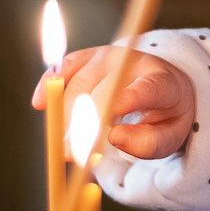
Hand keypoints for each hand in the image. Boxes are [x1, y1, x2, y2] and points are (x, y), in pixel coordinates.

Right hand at [36, 46, 197, 160]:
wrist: (162, 87)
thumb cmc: (164, 117)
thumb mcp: (169, 137)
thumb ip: (148, 143)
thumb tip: (114, 138)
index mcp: (162, 82)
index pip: (145, 90)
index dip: (126, 102)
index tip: (108, 125)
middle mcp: (134, 62)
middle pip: (104, 90)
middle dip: (85, 125)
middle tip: (74, 155)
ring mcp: (110, 56)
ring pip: (80, 84)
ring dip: (68, 116)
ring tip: (67, 146)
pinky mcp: (89, 55)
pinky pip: (66, 66)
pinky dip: (51, 84)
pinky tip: (40, 103)